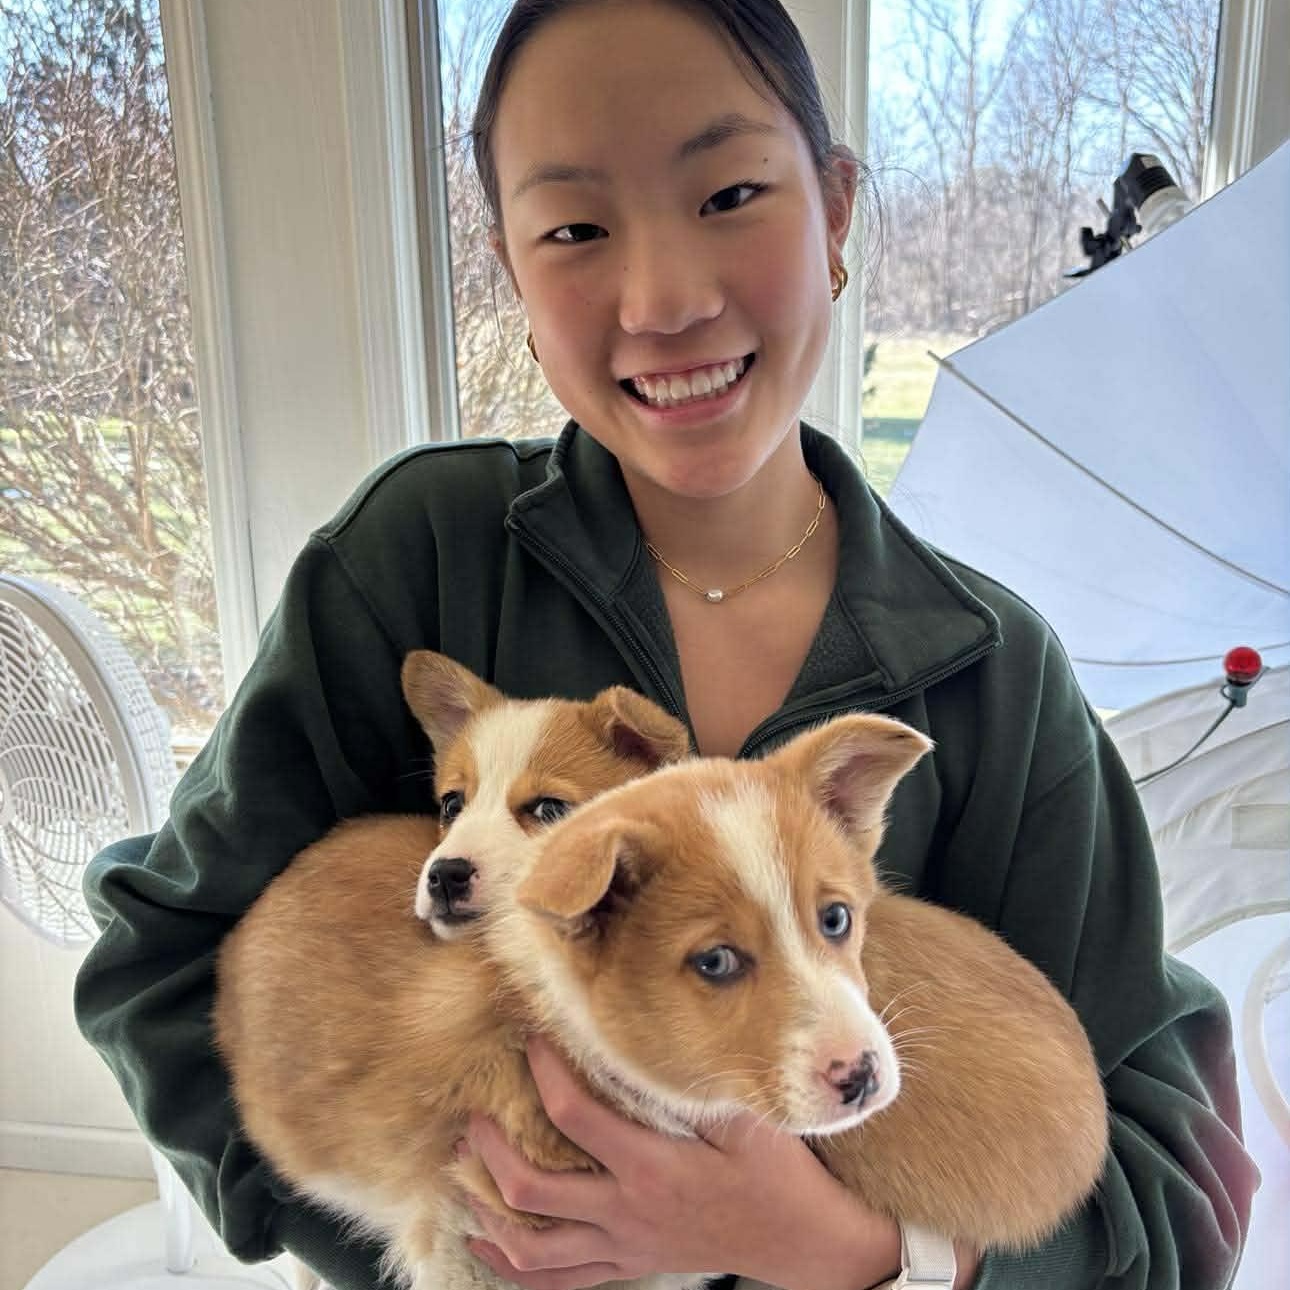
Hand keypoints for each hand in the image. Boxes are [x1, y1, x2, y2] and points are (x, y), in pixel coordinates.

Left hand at [459, 1036, 905, 1289]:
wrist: (802, 1243)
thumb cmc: (778, 1176)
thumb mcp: (748, 1121)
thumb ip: (701, 1086)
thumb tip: (660, 1041)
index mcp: (651, 1167)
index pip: (574, 1115)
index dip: (545, 1071)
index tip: (531, 1039)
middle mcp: (626, 1212)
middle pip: (531, 1190)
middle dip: (490, 1152)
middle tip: (473, 1117)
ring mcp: (624, 1246)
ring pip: (533, 1247)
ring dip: (489, 1211)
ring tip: (463, 1177)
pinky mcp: (631, 1265)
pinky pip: (559, 1281)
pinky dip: (514, 1267)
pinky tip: (487, 1244)